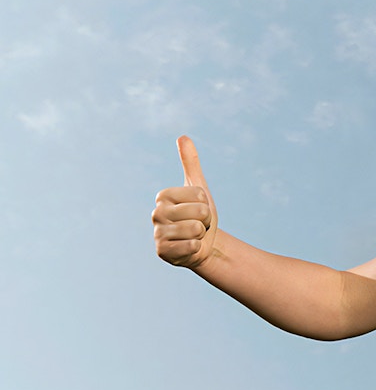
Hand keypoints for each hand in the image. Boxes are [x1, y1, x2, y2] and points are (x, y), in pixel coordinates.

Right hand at [152, 136, 217, 268]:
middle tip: (198, 223)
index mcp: (163, 196)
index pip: (199, 195)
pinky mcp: (162, 252)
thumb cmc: (200, 214)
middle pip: (199, 212)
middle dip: (206, 219)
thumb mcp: (199, 187)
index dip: (205, 203)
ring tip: (194, 235)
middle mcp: (156, 214)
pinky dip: (196, 247)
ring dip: (201, 234)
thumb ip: (190, 163)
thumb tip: (182, 136)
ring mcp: (157, 234)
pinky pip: (191, 246)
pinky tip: (189, 248)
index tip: (198, 208)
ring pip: (195, 229)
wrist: (203, 243)